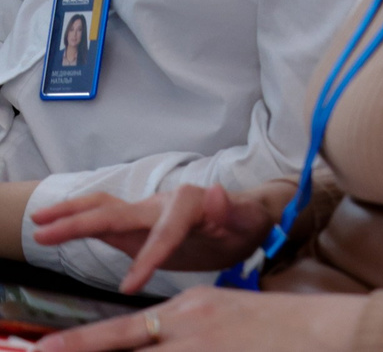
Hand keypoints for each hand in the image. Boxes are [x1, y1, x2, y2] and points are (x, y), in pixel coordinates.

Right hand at [29, 183, 275, 292]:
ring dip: (71, 216)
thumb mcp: (246, 220)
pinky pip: (104, 220)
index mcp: (189, 204)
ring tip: (39, 224)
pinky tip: (54, 227)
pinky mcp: (137, 225)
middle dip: (81, 223)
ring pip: (103, 209)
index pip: (164, 232)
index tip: (130, 287)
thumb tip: (217, 193)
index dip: (147, 258)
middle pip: (117, 211)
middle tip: (45, 232)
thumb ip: (230, 210)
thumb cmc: (245, 222)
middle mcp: (161, 204)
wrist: (243, 217)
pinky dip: (78, 222)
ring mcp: (146, 212)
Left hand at [33, 287, 362, 350]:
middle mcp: (186, 328)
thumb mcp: (226, 313)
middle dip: (76, 351)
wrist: (328, 327)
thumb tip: (152, 338)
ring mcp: (200, 350)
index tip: (39, 351)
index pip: (118, 333)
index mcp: (188, 309)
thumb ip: (185, 326)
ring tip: (60, 351)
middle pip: (118, 348)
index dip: (75, 346)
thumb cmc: (282, 325)